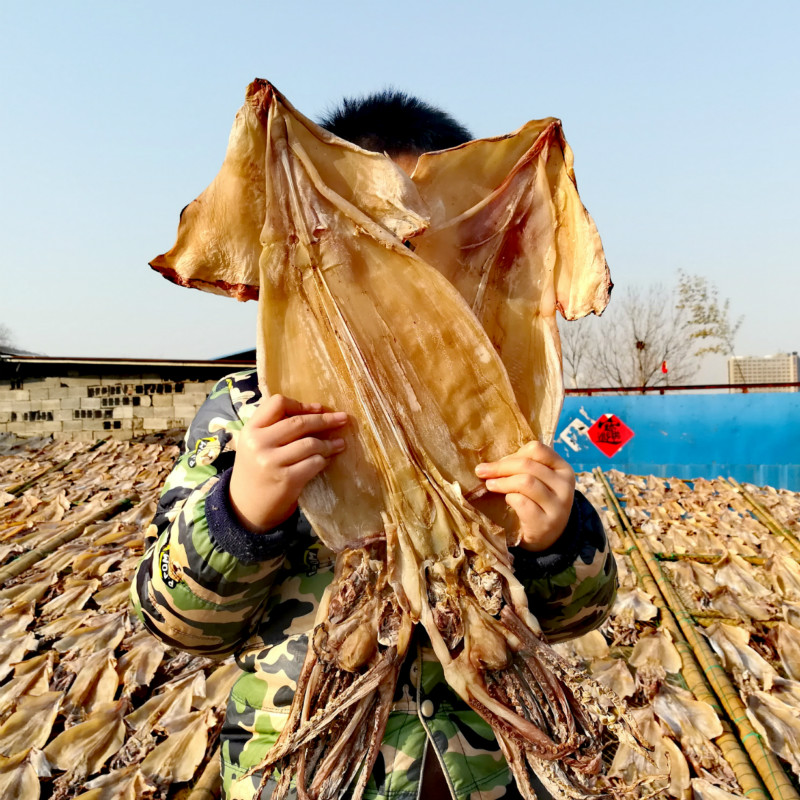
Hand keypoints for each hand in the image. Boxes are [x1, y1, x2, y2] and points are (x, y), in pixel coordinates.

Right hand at [229, 394, 347, 532]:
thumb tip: (317, 411)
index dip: (301, 404)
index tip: (319, 408)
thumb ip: (275, 427)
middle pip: (298, 423)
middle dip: (325, 420)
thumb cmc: (256, 470)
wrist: (246, 507)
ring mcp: (272, 462)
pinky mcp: (287, 480)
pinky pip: (314, 463)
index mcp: (251, 429)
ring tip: (340, 443)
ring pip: (310, 444)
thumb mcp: (255, 444)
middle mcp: (259, 443)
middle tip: (343, 418)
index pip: (277, 403)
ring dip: (329, 443)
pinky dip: (324, 460)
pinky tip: (328, 460)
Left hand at [475, 441, 574, 551]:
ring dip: (503, 482)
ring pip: (526, 482)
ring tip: (490, 485)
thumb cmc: (537, 501)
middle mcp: (565, 486)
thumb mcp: (538, 480)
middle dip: (500, 467)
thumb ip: (523, 467)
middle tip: (482, 471)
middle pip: (527, 465)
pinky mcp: (545, 523)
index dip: (514, 453)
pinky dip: (510, 498)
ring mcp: (558, 506)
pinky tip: (506, 501)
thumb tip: (491, 463)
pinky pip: (522, 503)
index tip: (499, 461)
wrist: (547, 535)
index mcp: (563, 469)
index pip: (538, 450)